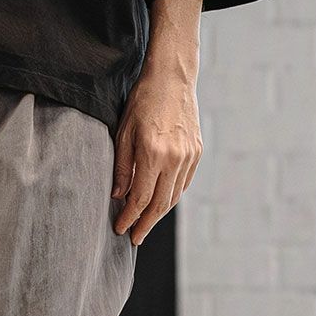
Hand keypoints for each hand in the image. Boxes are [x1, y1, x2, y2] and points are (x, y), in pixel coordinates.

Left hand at [111, 64, 203, 244]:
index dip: (129, 217)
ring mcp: (189, 156)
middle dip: (146, 223)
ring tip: (146, 224)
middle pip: (160, 204)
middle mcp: (174, 158)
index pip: (140, 198)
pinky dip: (172, 196)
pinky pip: (184, 183)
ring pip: (174, 196)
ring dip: (159, 213)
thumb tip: (119, 196)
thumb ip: (121, 167)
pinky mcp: (197, 152)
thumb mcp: (124, 132)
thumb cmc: (142, 100)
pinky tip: (161, 202)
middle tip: (134, 237)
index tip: (120, 229)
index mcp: (153, 153)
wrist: (172, 78)